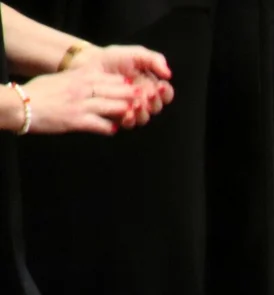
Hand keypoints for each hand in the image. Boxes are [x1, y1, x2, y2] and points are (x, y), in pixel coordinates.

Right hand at [9, 67, 135, 134]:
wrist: (20, 105)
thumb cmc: (39, 92)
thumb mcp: (60, 79)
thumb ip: (78, 79)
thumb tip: (94, 80)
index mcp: (78, 77)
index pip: (107, 77)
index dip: (124, 82)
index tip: (135, 85)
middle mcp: (81, 89)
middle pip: (114, 90)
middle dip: (131, 95)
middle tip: (144, 99)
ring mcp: (80, 105)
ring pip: (111, 106)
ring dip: (125, 111)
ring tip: (135, 114)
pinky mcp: (76, 120)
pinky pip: (99, 124)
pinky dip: (109, 127)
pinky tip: (115, 129)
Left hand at [65, 44, 173, 127]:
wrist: (89, 63)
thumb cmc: (113, 58)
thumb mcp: (136, 54)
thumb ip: (154, 60)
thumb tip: (168, 74)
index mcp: (151, 87)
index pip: (166, 94)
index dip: (166, 92)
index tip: (162, 85)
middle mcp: (144, 100)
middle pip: (157, 108)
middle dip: (155, 102)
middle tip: (150, 93)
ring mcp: (131, 110)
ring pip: (144, 118)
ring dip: (144, 112)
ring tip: (138, 104)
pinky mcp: (118, 116)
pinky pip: (128, 123)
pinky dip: (130, 119)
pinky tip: (127, 113)